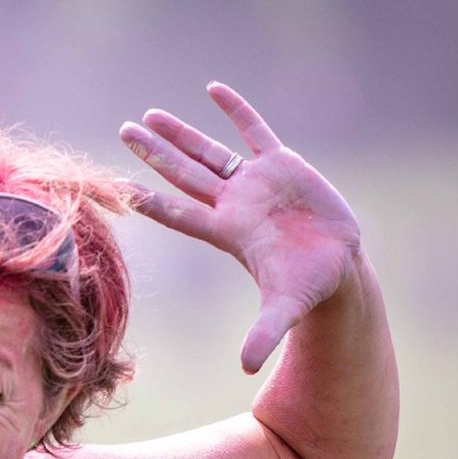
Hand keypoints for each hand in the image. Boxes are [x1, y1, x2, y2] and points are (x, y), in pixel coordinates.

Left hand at [120, 83, 360, 373]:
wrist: (337, 267)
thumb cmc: (307, 287)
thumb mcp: (284, 309)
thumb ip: (264, 334)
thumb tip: (247, 370)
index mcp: (227, 232)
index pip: (179, 213)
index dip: (151, 200)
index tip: (120, 187)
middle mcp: (232, 204)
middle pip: (184, 174)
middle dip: (154, 152)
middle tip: (124, 129)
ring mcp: (255, 182)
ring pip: (209, 152)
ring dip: (181, 133)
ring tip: (149, 114)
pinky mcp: (282, 165)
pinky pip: (254, 131)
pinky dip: (236, 111)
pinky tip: (214, 89)